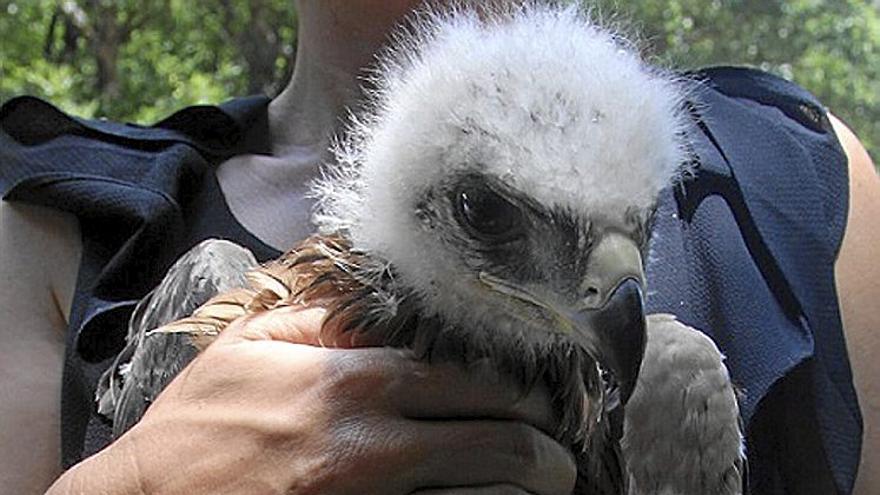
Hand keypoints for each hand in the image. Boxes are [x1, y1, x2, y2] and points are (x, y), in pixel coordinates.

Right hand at [47, 307, 575, 494]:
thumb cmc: (197, 424)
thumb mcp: (250, 346)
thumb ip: (322, 318)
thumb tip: (383, 307)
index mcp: (344, 382)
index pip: (461, 374)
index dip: (516, 384)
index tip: (540, 390)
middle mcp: (366, 443)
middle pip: (489, 437)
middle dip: (540, 442)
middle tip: (562, 445)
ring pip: (479, 493)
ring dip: (523, 487)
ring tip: (546, 479)